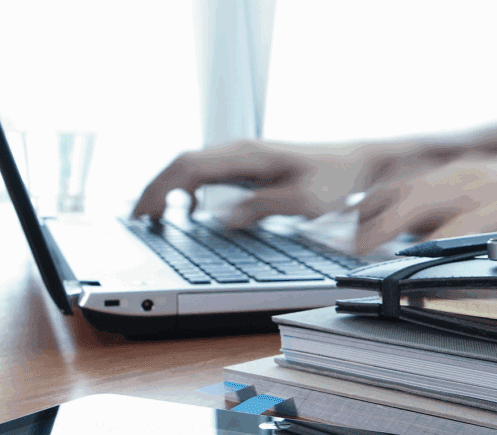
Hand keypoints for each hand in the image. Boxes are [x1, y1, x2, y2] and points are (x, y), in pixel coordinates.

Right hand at [131, 140, 454, 224]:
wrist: (358, 163)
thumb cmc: (335, 180)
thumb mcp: (301, 201)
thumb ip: (258, 207)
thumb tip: (217, 218)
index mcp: (247, 156)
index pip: (187, 167)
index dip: (159, 190)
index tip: (141, 215)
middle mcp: (242, 151)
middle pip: (183, 165)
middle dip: (156, 191)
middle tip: (138, 221)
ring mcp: (246, 156)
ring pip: (193, 166)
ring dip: (170, 188)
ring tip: (154, 217)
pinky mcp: (253, 164)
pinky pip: (210, 172)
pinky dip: (190, 188)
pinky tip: (190, 208)